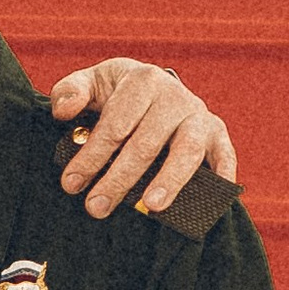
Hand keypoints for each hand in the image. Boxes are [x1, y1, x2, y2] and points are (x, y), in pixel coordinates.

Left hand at [50, 61, 237, 222]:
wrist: (153, 87)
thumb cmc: (117, 93)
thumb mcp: (92, 83)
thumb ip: (70, 91)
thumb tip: (64, 111)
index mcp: (142, 81)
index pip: (115, 125)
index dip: (92, 156)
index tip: (71, 184)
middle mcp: (175, 96)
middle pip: (146, 143)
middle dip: (119, 179)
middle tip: (96, 208)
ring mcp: (198, 116)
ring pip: (187, 150)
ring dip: (170, 179)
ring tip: (151, 207)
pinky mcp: (217, 133)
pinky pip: (224, 154)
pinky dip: (222, 174)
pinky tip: (214, 199)